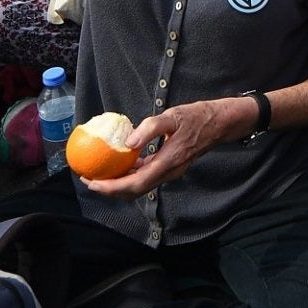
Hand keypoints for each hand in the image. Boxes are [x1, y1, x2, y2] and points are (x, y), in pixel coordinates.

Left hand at [81, 96, 246, 197]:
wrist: (218, 124)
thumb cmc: (196, 117)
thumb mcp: (173, 116)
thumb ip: (150, 127)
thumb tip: (128, 141)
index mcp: (167, 162)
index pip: (135, 184)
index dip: (111, 187)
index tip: (92, 182)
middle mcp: (168, 173)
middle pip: (134, 191)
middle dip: (109, 190)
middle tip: (88, 179)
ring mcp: (170, 172)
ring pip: (139, 187)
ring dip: (118, 185)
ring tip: (99, 175)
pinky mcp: (169, 168)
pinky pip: (146, 178)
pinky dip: (130, 176)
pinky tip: (119, 165)